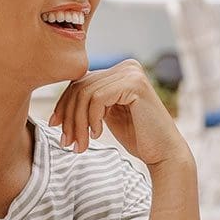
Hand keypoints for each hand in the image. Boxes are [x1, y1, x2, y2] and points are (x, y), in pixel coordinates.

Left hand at [49, 60, 189, 168]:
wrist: (164, 153)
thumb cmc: (137, 137)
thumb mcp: (107, 115)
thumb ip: (90, 102)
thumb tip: (59, 103)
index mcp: (120, 71)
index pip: (80, 82)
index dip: (63, 105)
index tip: (55, 128)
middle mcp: (127, 66)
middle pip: (80, 86)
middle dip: (68, 117)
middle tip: (67, 142)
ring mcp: (131, 73)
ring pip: (85, 93)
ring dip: (78, 123)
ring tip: (81, 144)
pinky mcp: (134, 84)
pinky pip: (97, 98)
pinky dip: (92, 119)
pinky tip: (98, 135)